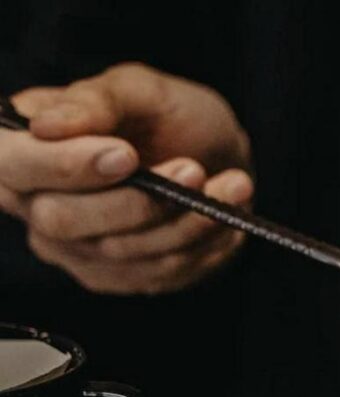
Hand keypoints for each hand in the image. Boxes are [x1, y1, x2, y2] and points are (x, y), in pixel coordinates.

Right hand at [1, 62, 253, 293]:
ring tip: (233, 186)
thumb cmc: (169, 118)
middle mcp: (36, 208)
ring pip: (119, 252)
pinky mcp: (119, 279)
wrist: (216, 158)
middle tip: (193, 170)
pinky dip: (201, 245)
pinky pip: (157, 273)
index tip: (127, 154)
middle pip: (62, 221)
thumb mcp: (138, 89)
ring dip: (184, 222)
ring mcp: (76, 251)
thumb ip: (94, 100)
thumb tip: (46, 125)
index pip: (11, 166)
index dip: (65, 166)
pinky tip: (228, 220)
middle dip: (135, 201)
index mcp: (21, 151)